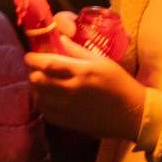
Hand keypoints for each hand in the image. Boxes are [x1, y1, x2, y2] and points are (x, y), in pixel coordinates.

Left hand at [28, 34, 147, 141]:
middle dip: (34, 74)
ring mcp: (70, 109)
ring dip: (37, 90)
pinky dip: (44, 105)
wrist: (132, 113)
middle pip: (39, 81)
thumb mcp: (102, 62)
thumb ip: (78, 51)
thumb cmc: (119, 84)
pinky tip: (50, 100)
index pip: (49, 64)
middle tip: (37, 71)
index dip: (34, 59)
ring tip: (42, 85)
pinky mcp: (70, 123)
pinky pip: (47, 114)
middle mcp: (72, 90)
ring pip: (40, 98)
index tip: (29, 56)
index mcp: (82, 72)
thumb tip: (61, 39)